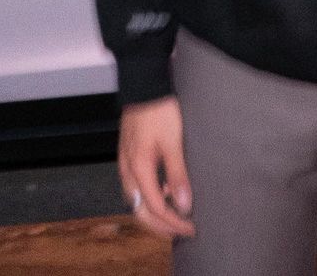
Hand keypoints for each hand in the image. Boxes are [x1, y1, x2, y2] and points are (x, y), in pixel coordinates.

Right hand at [118, 96, 195, 238]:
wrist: (144, 84)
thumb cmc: (159, 109)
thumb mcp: (173, 142)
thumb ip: (178, 175)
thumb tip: (184, 205)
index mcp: (138, 169)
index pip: (155, 208)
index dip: (173, 222)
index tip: (191, 227)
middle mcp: (128, 170)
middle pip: (140, 211)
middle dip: (160, 226)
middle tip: (181, 231)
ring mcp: (126, 162)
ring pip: (136, 200)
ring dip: (154, 213)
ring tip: (175, 214)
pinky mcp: (129, 155)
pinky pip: (135, 186)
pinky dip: (149, 196)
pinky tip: (165, 190)